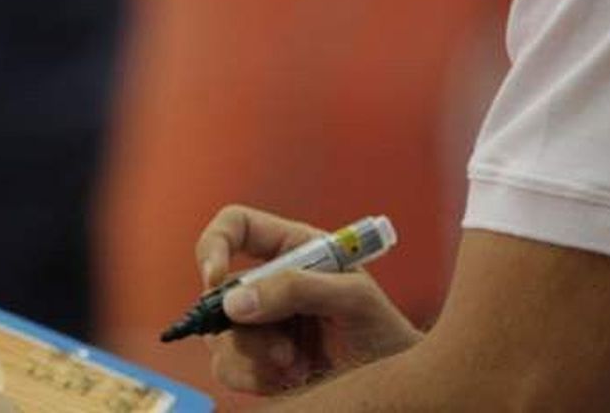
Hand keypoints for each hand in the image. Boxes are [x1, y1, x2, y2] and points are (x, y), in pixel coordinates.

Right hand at [194, 205, 422, 394]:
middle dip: (242, 326)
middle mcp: (270, 282)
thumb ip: (298, 289)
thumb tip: (235, 302)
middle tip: (283, 350)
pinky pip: (227, 368)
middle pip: (218, 290)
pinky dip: (254, 378)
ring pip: (218, 334)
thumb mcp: (353, 299)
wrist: (393, 383)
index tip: (216, 279)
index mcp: (292, 249)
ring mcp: (261, 323)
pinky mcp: (258, 361)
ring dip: (252, 357)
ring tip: (295, 365)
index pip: (236, 227)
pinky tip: (291, 378)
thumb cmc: (384, 330)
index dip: (216, 245)